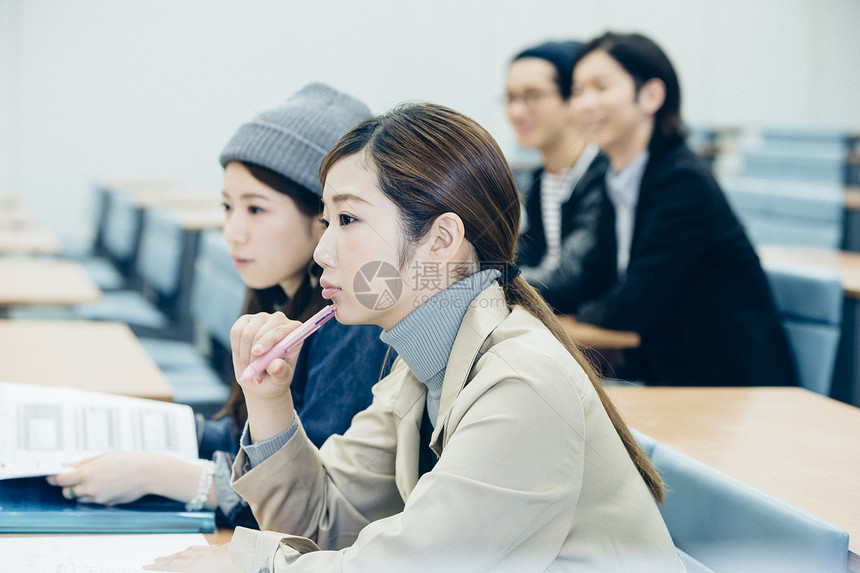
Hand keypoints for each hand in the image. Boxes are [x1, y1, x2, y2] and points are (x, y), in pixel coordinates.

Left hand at [46, 451, 168, 505]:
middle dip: (68, 487)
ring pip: (81, 498)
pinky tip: (109, 486)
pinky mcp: (108, 503)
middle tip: (74, 480)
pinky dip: (97, 495)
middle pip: (68, 492)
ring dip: (82, 492)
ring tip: (95, 481)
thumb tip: (73, 467)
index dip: (54, 478)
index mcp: (88, 473)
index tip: (51, 476)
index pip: (61, 479)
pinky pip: (96, 501)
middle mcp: (91, 487)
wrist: (149, 473)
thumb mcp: (105, 456)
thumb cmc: (130, 461)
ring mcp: (99, 498)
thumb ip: (86, 463)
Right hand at [143, 544, 238, 571]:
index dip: (157, 567)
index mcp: (195, 566)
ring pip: (191, 551)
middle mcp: (202, 556)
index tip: (145, 566)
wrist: (256, 560)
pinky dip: (195, 550)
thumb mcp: (201, 570)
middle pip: (178, 557)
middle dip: (165, 560)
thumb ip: (188, 567)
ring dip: (178, 554)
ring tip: (170, 556)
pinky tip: (196, 551)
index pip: (171, 566)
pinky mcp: (226, 549)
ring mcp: (214, 551)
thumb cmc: (234, 571)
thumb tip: (180, 560)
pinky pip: (205, 549)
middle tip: (153, 562)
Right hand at [231, 312, 301, 440]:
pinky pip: (238, 327)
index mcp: (296, 333)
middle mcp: (282, 323)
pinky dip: (237, 342)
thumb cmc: (275, 383)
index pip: (285, 326)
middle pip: (267, 323)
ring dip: (245, 348)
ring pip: (249, 326)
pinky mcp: (248, 322)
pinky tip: (243, 355)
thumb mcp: (279, 383)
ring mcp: (264, 320)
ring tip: (250, 366)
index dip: (272, 337)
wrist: (261, 383)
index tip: (259, 354)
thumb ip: (281, 373)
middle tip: (252, 366)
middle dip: (256, 346)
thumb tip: (276, 364)